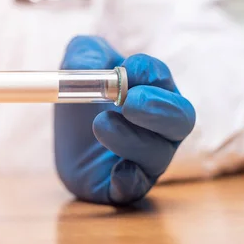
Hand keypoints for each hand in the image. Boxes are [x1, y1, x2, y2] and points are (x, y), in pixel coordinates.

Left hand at [55, 36, 195, 204]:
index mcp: (152, 94)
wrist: (63, 144)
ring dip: (130, 138)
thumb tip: (94, 63)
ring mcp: (146, 160)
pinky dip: (129, 180)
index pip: (161, 80)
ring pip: (157, 154)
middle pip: (180, 120)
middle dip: (157, 108)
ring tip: (100, 124)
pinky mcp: (124, 186)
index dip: (148, 72)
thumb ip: (85, 54)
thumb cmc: (82, 102)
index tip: (126, 68)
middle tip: (129, 101)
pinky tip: (117, 172)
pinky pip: (136, 189)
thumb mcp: (76, 68)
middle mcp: (159, 129)